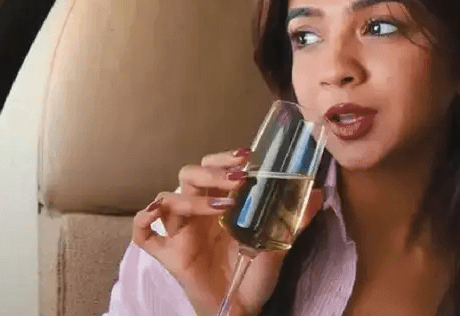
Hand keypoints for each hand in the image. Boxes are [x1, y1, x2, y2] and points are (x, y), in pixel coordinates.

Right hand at [132, 148, 323, 315]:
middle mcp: (198, 212)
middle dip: (210, 172)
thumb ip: (294, 219)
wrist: (241, 308)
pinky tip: (157, 213)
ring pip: (169, 198)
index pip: (214, 167)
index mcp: (220, 203)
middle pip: (189, 174)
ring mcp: (181, 232)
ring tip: (222, 208)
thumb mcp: (279, 244)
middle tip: (235, 179)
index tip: (246, 159)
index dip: (225, 159)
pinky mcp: (169, 254)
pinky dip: (142, 220)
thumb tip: (317, 194)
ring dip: (192, 198)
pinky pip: (143, 234)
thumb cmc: (255, 274)